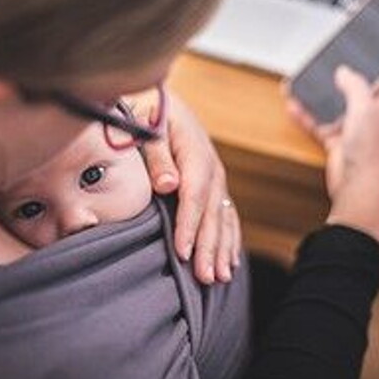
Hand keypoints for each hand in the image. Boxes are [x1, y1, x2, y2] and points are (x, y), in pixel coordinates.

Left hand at [130, 90, 240, 283]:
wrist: (161, 100)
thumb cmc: (148, 112)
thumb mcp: (148, 126)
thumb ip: (157, 155)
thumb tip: (167, 186)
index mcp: (196, 153)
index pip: (194, 195)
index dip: (189, 225)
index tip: (182, 252)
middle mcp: (212, 168)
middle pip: (213, 212)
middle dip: (209, 246)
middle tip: (205, 278)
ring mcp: (216, 177)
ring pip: (223, 217)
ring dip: (222, 249)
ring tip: (219, 278)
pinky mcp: (215, 185)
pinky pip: (227, 215)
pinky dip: (229, 239)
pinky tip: (230, 261)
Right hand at [288, 66, 378, 243]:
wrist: (357, 188)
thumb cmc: (372, 154)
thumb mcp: (365, 108)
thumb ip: (355, 85)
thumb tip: (344, 72)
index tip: (369, 51)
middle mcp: (374, 115)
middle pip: (357, 89)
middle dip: (342, 78)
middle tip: (328, 64)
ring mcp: (355, 129)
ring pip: (334, 105)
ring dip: (319, 96)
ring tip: (304, 83)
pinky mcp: (338, 141)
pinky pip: (319, 123)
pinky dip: (307, 115)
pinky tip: (295, 106)